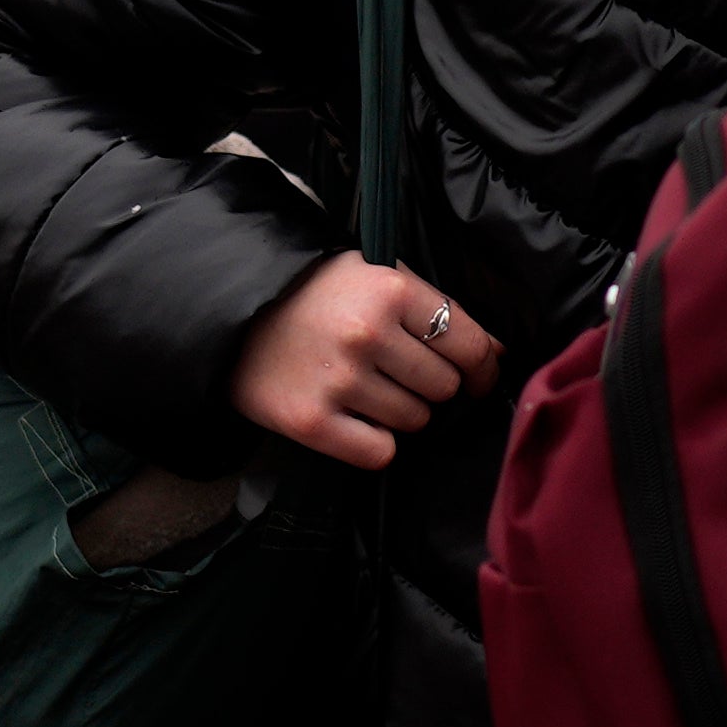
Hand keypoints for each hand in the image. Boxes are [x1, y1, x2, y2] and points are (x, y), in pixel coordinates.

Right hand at [227, 254, 483, 471]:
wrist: (231, 317)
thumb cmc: (313, 294)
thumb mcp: (372, 275)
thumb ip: (434, 306)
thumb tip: (495, 353)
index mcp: (389, 289)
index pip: (468, 343)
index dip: (481, 366)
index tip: (476, 376)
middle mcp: (367, 334)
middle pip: (444, 387)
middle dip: (429, 385)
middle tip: (397, 373)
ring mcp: (339, 380)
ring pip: (416, 421)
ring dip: (401, 412)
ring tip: (367, 389)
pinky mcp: (312, 422)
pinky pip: (380, 452)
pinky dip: (373, 442)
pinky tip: (352, 417)